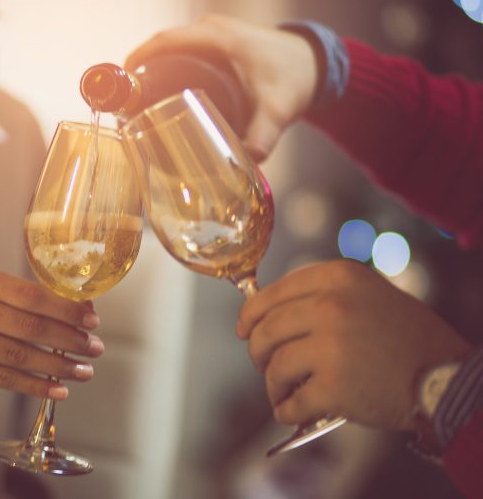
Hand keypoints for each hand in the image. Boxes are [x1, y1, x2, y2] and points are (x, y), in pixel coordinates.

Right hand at [0, 270, 102, 402]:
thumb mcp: (4, 302)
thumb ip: (40, 302)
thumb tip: (86, 309)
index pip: (32, 294)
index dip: (66, 309)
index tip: (92, 321)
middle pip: (29, 326)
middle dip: (69, 339)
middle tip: (94, 349)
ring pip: (20, 355)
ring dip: (58, 366)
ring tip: (83, 371)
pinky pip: (7, 379)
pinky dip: (37, 386)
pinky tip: (59, 390)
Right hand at [125, 14, 317, 161]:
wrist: (316, 62)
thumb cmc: (295, 76)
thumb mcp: (278, 107)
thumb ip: (264, 134)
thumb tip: (249, 160)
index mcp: (216, 37)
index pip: (165, 41)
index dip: (138, 59)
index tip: (120, 83)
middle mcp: (210, 31)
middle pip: (161, 47)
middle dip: (140, 73)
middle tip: (125, 107)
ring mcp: (212, 36)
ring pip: (170, 50)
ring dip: (152, 72)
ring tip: (138, 107)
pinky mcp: (216, 46)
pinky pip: (182, 54)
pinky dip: (167, 70)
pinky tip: (161, 97)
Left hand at [236, 260, 471, 430]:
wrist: (445, 377)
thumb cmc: (406, 339)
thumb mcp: (367, 295)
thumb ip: (322, 297)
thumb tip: (268, 314)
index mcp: (337, 277)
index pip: (272, 293)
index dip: (251, 314)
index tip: (244, 329)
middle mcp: (330, 305)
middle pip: (265, 329)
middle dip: (257, 351)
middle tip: (263, 365)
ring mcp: (331, 345)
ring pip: (274, 365)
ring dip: (272, 385)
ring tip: (283, 393)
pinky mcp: (334, 385)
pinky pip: (291, 401)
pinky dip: (286, 410)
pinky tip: (292, 412)